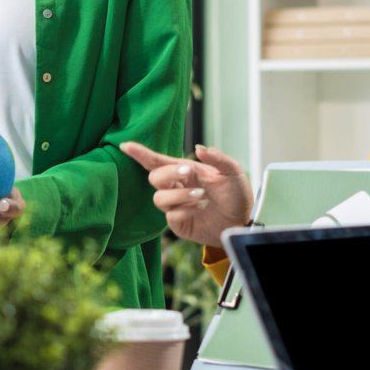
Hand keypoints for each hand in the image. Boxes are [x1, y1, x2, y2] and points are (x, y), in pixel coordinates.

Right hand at [120, 142, 253, 247]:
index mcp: (185, 171)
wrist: (244, 221)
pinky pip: (171, 216)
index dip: (140, 154)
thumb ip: (217, 158)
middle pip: (154, 177)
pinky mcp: (178, 223)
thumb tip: (198, 148)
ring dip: (179, 195)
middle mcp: (177, 187)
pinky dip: (185, 210)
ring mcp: (176, 206)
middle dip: (169, 173)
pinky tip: (200, 208)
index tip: (125, 145)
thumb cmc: (237, 195)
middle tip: (189, 172)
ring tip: (201, 196)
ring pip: (159, 198)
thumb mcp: (233, 171)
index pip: (157, 161)